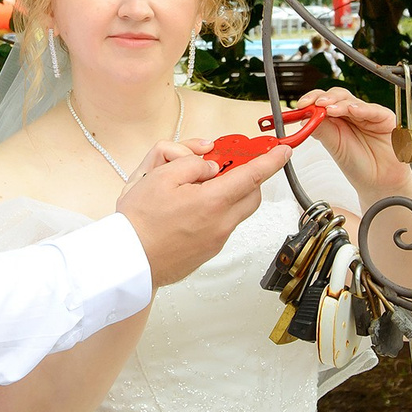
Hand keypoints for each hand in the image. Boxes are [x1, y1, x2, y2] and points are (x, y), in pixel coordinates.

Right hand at [115, 139, 291, 287]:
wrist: (129, 260)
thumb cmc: (139, 220)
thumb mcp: (161, 175)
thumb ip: (192, 164)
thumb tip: (211, 166)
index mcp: (212, 201)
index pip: (253, 176)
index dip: (271, 161)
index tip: (282, 151)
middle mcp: (221, 223)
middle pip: (251, 194)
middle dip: (248, 177)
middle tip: (228, 165)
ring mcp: (216, 240)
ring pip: (236, 210)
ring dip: (229, 194)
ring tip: (199, 187)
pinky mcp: (208, 251)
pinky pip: (221, 224)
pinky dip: (215, 211)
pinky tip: (188, 208)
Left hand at [295, 87, 411, 202]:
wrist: (379, 183)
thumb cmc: (359, 165)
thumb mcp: (334, 147)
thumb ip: (322, 131)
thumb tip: (304, 118)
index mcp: (337, 119)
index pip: (323, 101)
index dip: (312, 100)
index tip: (301, 106)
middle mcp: (351, 114)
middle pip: (337, 96)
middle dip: (324, 98)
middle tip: (315, 104)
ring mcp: (367, 115)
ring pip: (352, 101)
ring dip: (339, 103)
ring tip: (329, 109)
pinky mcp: (384, 119)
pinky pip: (373, 110)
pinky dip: (362, 109)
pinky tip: (352, 110)